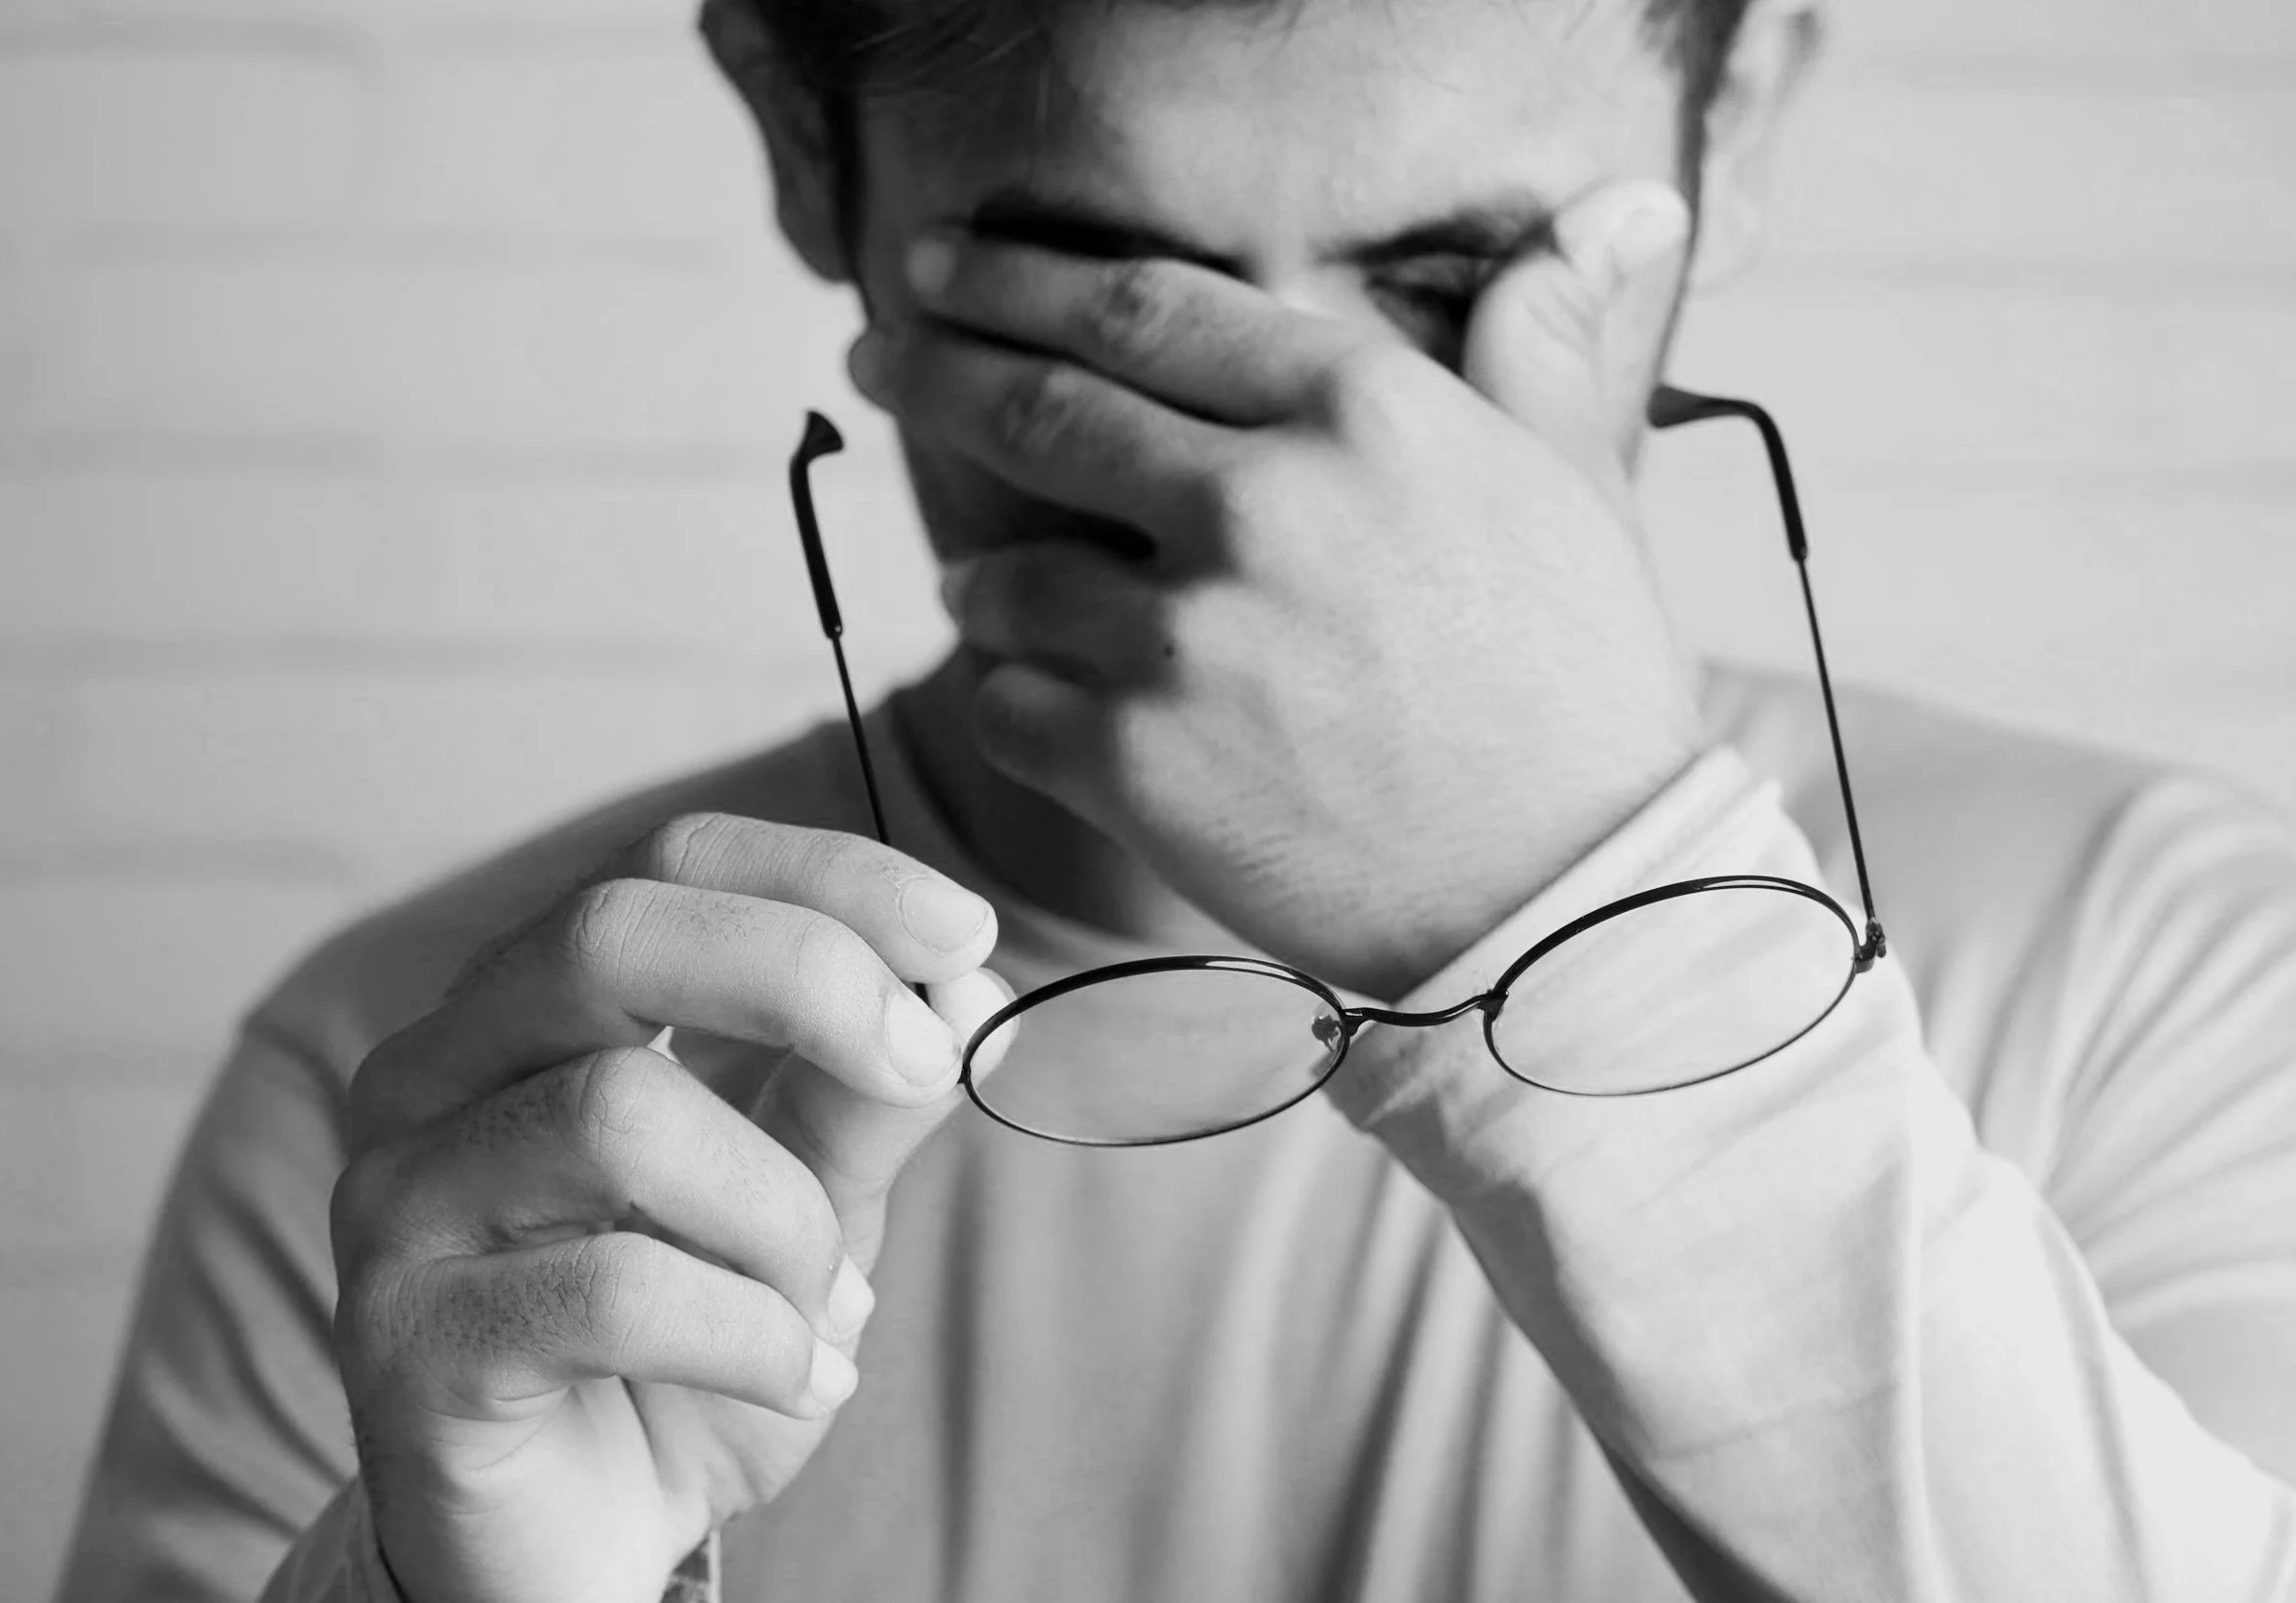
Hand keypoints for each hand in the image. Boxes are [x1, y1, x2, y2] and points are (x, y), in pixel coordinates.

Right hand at [330, 814, 1009, 1602]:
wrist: (576, 1550)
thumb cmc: (681, 1358)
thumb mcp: (805, 1207)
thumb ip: (864, 1097)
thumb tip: (967, 984)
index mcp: (530, 1009)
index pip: (666, 865)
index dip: (826, 875)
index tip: (966, 929)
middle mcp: (435, 1074)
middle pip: (611, 934)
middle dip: (808, 977)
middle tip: (923, 1065)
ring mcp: (399, 1201)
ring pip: (620, 1115)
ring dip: (782, 1217)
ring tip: (823, 1306)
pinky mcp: (402, 1339)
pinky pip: (611, 1290)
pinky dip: (750, 1336)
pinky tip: (791, 1380)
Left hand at [853, 181, 1702, 998]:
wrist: (1568, 902)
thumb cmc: (1581, 690)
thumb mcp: (1581, 486)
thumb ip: (1545, 338)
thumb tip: (1629, 201)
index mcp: (1360, 411)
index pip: (1141, 307)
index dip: (1016, 278)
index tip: (941, 268)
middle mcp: (1257, 503)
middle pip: (1038, 410)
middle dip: (932, 373)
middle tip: (876, 356)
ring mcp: (1185, 639)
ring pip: (1002, 578)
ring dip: (980, 580)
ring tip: (983, 591)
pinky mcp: (1135, 767)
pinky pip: (1005, 708)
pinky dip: (1007, 701)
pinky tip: (1035, 705)